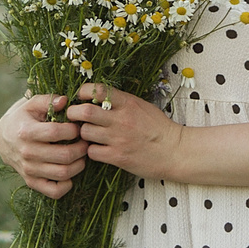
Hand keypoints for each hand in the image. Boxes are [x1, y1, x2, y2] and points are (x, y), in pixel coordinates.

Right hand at [0, 92, 85, 199]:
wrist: (4, 139)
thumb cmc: (23, 118)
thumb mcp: (31, 104)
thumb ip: (48, 100)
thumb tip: (65, 101)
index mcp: (26, 132)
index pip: (56, 133)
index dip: (73, 129)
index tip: (78, 126)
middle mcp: (27, 153)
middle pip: (64, 156)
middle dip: (82, 148)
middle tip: (86, 141)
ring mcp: (29, 170)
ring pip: (63, 173)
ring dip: (79, 164)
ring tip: (82, 154)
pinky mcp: (32, 182)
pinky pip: (55, 191)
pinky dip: (67, 184)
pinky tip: (70, 170)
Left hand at [62, 82, 184, 178]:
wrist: (175, 151)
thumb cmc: (159, 128)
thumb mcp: (142, 106)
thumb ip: (121, 101)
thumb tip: (97, 97)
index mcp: (128, 103)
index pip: (97, 90)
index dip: (82, 92)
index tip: (80, 97)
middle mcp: (121, 119)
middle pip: (84, 112)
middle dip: (73, 114)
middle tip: (74, 117)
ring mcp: (118, 139)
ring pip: (85, 133)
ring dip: (83, 134)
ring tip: (88, 135)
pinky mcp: (118, 157)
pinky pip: (92, 152)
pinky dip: (91, 151)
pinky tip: (98, 149)